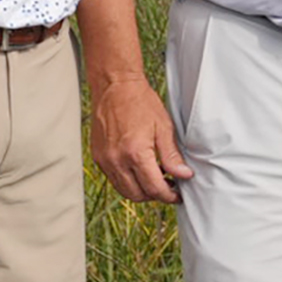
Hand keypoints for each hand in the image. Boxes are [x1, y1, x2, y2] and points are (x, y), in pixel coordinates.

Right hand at [91, 75, 192, 203]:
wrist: (114, 86)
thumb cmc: (140, 102)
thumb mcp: (163, 127)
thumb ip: (172, 156)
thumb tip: (184, 175)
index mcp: (135, 153)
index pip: (154, 188)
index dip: (169, 195)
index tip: (177, 194)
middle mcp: (116, 160)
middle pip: (138, 195)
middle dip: (155, 196)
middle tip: (169, 187)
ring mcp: (104, 160)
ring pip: (124, 190)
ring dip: (141, 190)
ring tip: (156, 178)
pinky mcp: (98, 156)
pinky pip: (113, 178)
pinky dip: (127, 180)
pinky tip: (140, 169)